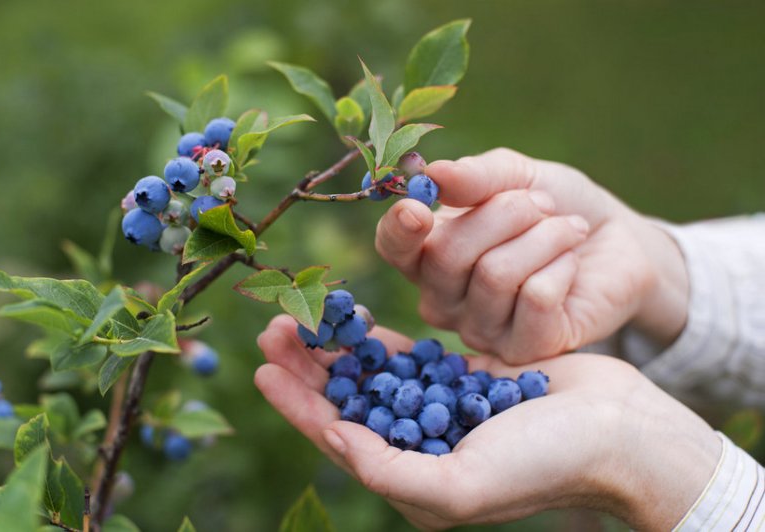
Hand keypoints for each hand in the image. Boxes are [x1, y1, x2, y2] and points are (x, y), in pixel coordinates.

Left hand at [255, 315, 718, 529]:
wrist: (617, 431)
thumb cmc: (545, 465)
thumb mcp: (461, 484)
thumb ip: (390, 470)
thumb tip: (334, 439)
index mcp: (412, 479)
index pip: (337, 438)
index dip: (296, 404)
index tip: (262, 368)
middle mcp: (419, 445)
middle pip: (346, 401)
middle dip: (307, 367)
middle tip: (273, 327)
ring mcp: (439, 409)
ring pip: (371, 375)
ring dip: (335, 347)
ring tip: (302, 315)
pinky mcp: (462, 377)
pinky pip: (408, 356)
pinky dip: (378, 339)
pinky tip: (353, 318)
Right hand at [375, 148, 688, 361]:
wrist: (616, 241)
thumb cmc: (554, 207)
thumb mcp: (517, 176)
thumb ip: (475, 177)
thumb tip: (434, 174)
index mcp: (428, 253)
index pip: (393, 248)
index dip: (399, 231)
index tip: (419, 208)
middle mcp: (444, 299)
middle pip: (448, 255)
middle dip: (505, 214)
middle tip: (543, 205)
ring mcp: (480, 331)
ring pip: (495, 275)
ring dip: (544, 237)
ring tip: (567, 229)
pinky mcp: (524, 350)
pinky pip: (535, 299)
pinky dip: (562, 267)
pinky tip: (571, 265)